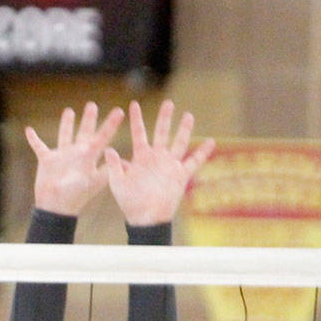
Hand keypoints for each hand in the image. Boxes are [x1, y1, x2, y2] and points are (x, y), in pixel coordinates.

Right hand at [26, 102, 124, 216]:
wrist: (57, 207)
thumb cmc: (77, 196)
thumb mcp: (95, 181)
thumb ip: (105, 168)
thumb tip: (117, 155)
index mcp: (89, 157)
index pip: (103, 137)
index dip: (111, 125)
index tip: (119, 111)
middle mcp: (77, 154)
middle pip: (84, 132)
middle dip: (89, 119)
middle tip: (92, 105)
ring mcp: (62, 156)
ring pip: (65, 135)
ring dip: (66, 124)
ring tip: (69, 110)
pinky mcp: (47, 160)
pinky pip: (39, 146)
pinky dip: (33, 139)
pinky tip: (29, 130)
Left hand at [105, 100, 214, 226]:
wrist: (145, 218)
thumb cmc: (129, 202)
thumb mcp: (117, 182)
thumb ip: (113, 165)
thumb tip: (108, 148)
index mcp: (141, 157)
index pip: (139, 133)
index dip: (136, 119)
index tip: (133, 104)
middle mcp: (156, 157)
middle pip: (162, 133)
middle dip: (165, 118)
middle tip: (168, 103)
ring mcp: (170, 165)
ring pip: (179, 142)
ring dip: (184, 130)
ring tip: (188, 115)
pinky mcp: (181, 175)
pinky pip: (194, 161)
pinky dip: (203, 152)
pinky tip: (212, 141)